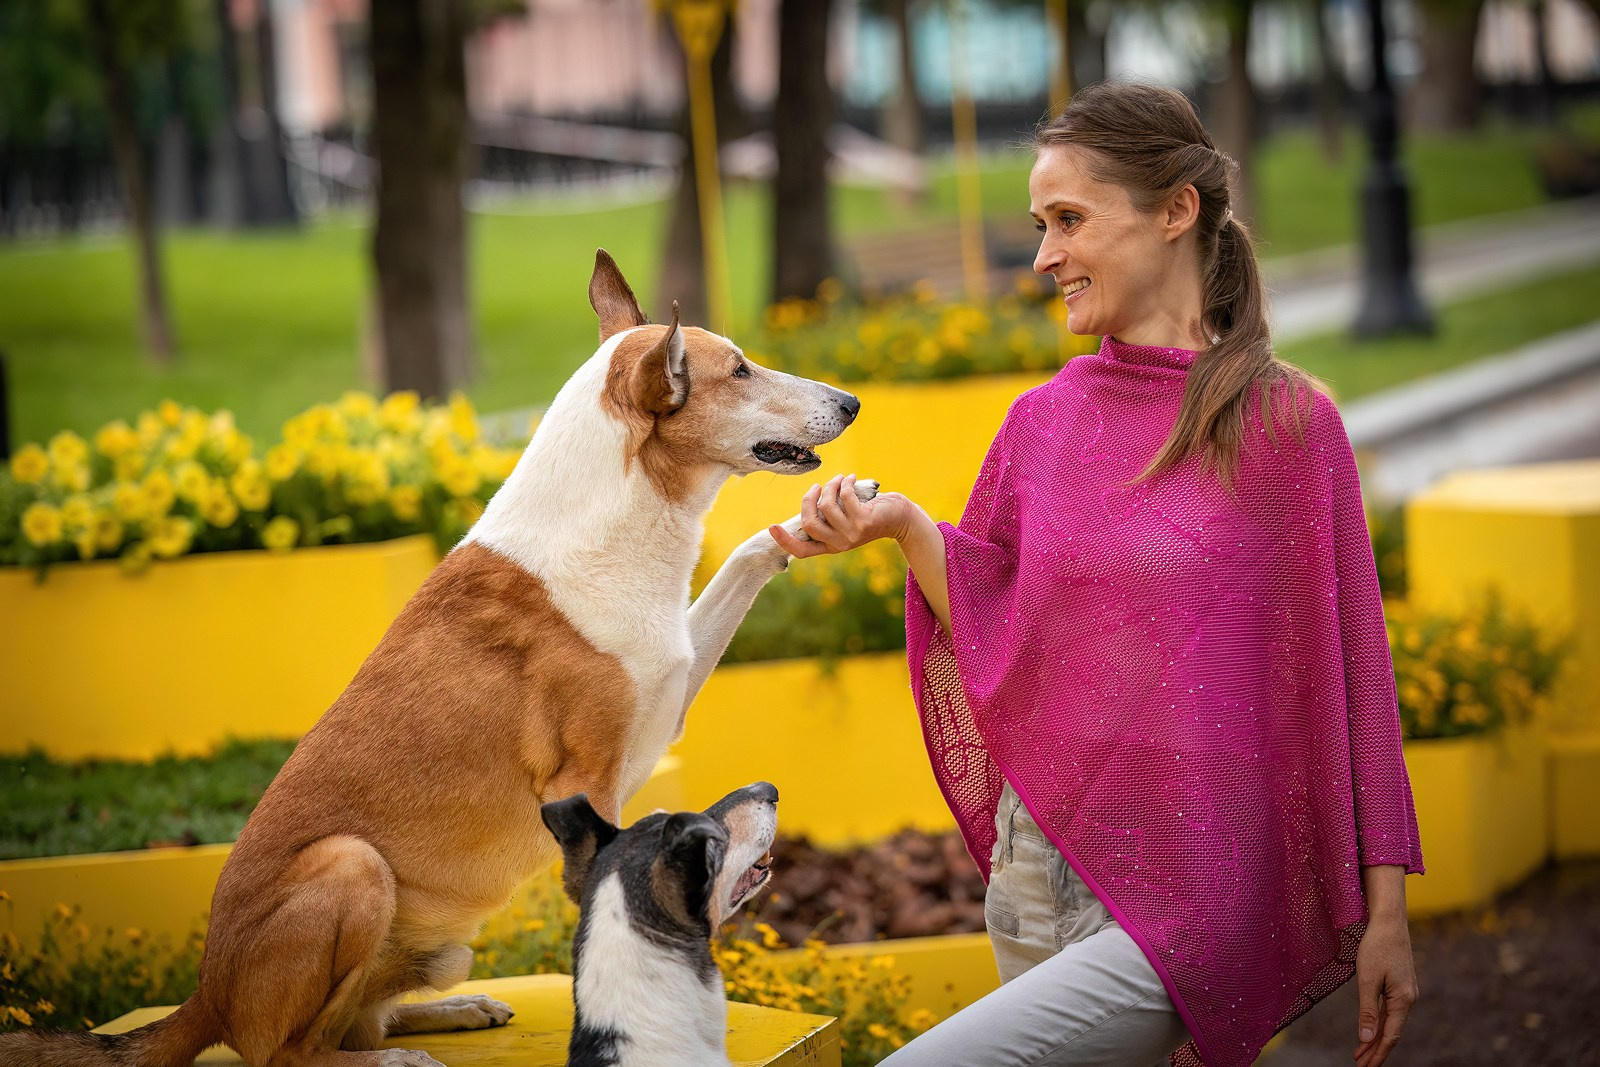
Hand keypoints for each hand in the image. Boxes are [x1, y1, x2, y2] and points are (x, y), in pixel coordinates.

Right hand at [768, 473, 914, 558]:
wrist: (899, 519)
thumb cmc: (868, 515)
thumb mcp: (845, 521)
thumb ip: (827, 517)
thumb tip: (808, 502)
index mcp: (830, 546)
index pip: (802, 551)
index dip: (784, 541)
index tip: (771, 527)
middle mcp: (839, 544)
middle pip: (808, 522)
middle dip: (808, 499)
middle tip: (817, 487)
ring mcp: (852, 534)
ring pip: (826, 506)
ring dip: (830, 486)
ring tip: (840, 480)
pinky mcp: (864, 521)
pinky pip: (844, 495)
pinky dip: (845, 482)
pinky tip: (852, 479)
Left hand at [1353, 913, 1417, 1066]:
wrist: (1389, 921)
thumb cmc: (1376, 947)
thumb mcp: (1367, 980)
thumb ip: (1367, 1011)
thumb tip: (1366, 1039)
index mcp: (1403, 1000)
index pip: (1389, 1036)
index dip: (1377, 1053)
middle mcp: (1408, 999)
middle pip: (1391, 1032)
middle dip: (1375, 1050)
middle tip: (1361, 1065)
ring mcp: (1406, 992)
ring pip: (1390, 1022)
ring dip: (1376, 1038)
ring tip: (1361, 1053)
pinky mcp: (1401, 985)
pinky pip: (1390, 1011)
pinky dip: (1379, 1022)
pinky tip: (1371, 1029)